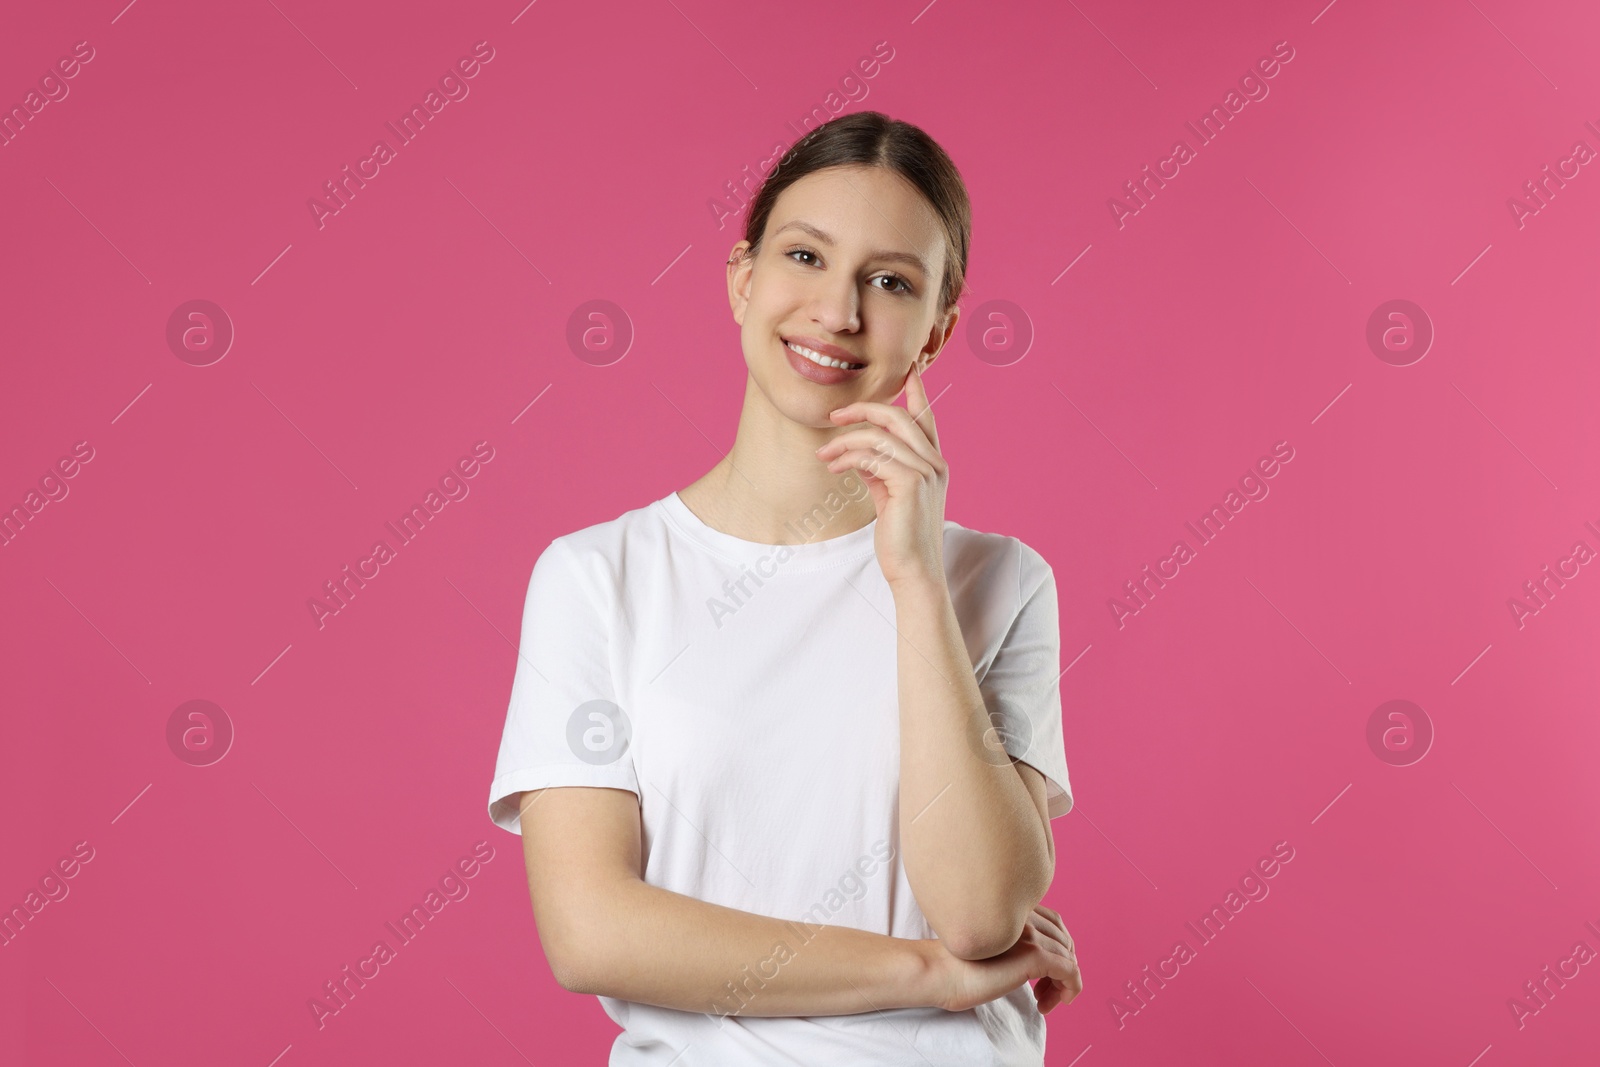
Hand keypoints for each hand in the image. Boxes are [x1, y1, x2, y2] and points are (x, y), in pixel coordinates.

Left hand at [815, 364, 947, 587]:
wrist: (913, 571)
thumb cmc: (901, 537)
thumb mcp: (889, 495)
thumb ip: (880, 470)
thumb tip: (857, 453)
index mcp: (934, 463)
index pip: (926, 418)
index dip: (917, 392)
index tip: (908, 369)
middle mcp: (935, 463)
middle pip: (899, 417)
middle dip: (863, 409)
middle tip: (834, 416)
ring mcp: (926, 472)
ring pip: (880, 435)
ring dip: (846, 441)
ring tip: (825, 454)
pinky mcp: (910, 483)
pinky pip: (873, 456)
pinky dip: (848, 458)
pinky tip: (834, 467)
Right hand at [930, 905, 1081, 1014]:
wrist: (939, 972)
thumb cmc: (957, 966)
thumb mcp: (991, 949)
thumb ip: (1013, 946)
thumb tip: (1038, 966)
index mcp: (1014, 912)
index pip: (1055, 925)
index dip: (1056, 951)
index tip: (1041, 978)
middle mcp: (1025, 918)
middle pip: (1065, 942)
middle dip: (1061, 970)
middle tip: (1042, 994)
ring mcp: (1030, 935)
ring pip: (1069, 959)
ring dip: (1062, 985)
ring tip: (1042, 1002)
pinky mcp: (1033, 955)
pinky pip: (1070, 972)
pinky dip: (1069, 989)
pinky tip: (1047, 1006)